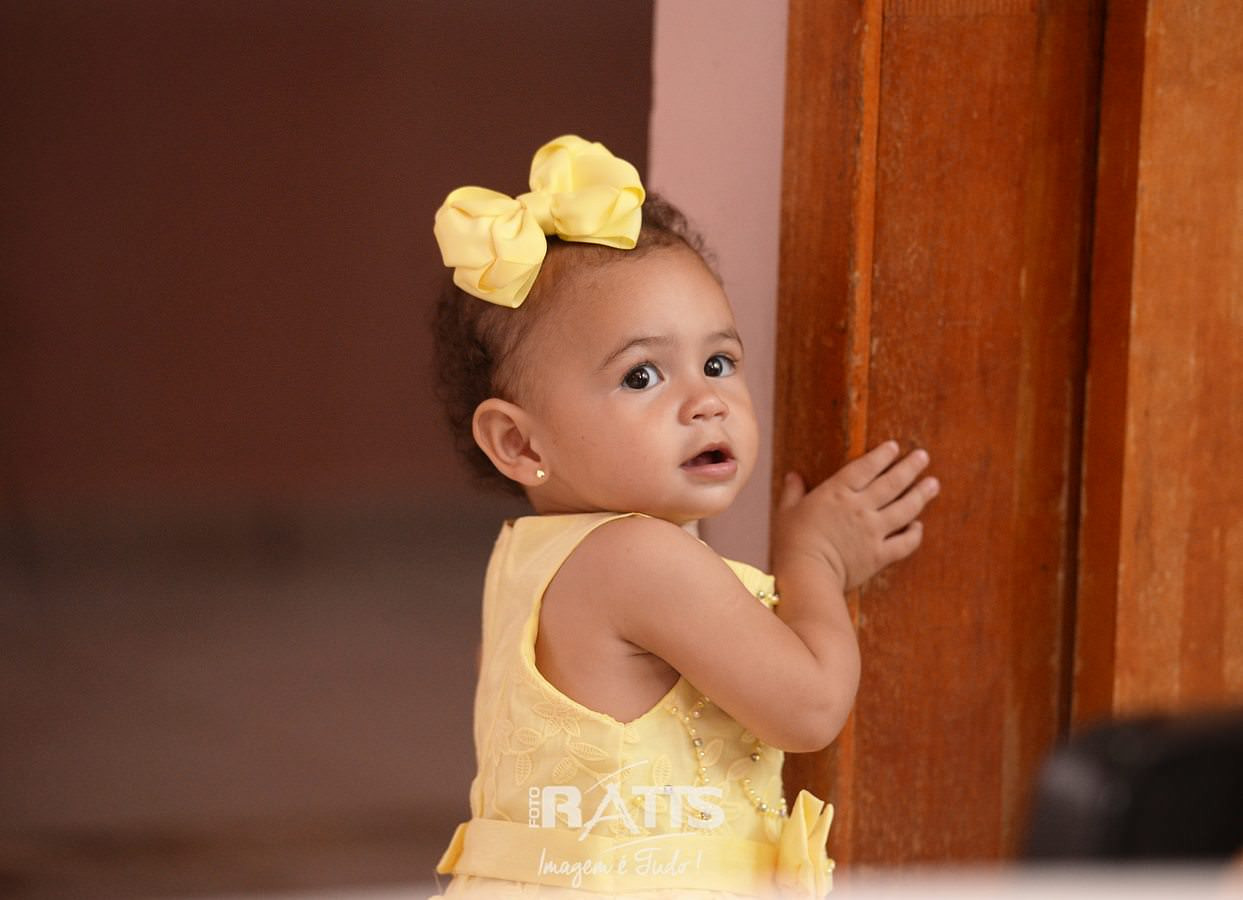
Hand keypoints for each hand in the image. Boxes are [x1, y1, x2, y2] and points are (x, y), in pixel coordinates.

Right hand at [773, 441, 938, 590]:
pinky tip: (919, 526)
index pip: (865, 467)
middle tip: (924, 456)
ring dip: (921, 494)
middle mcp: (860, 508)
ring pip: (905, 508)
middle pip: (891, 483)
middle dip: (910, 467)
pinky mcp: (880, 555)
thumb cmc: (791, 543)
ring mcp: (873, 531)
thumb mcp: (786, 512)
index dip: (882, 455)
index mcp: (836, 493)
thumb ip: (792, 492)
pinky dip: (915, 534)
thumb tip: (793, 475)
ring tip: (934, 483)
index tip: (895, 447)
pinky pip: (905, 542)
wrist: (806, 575)